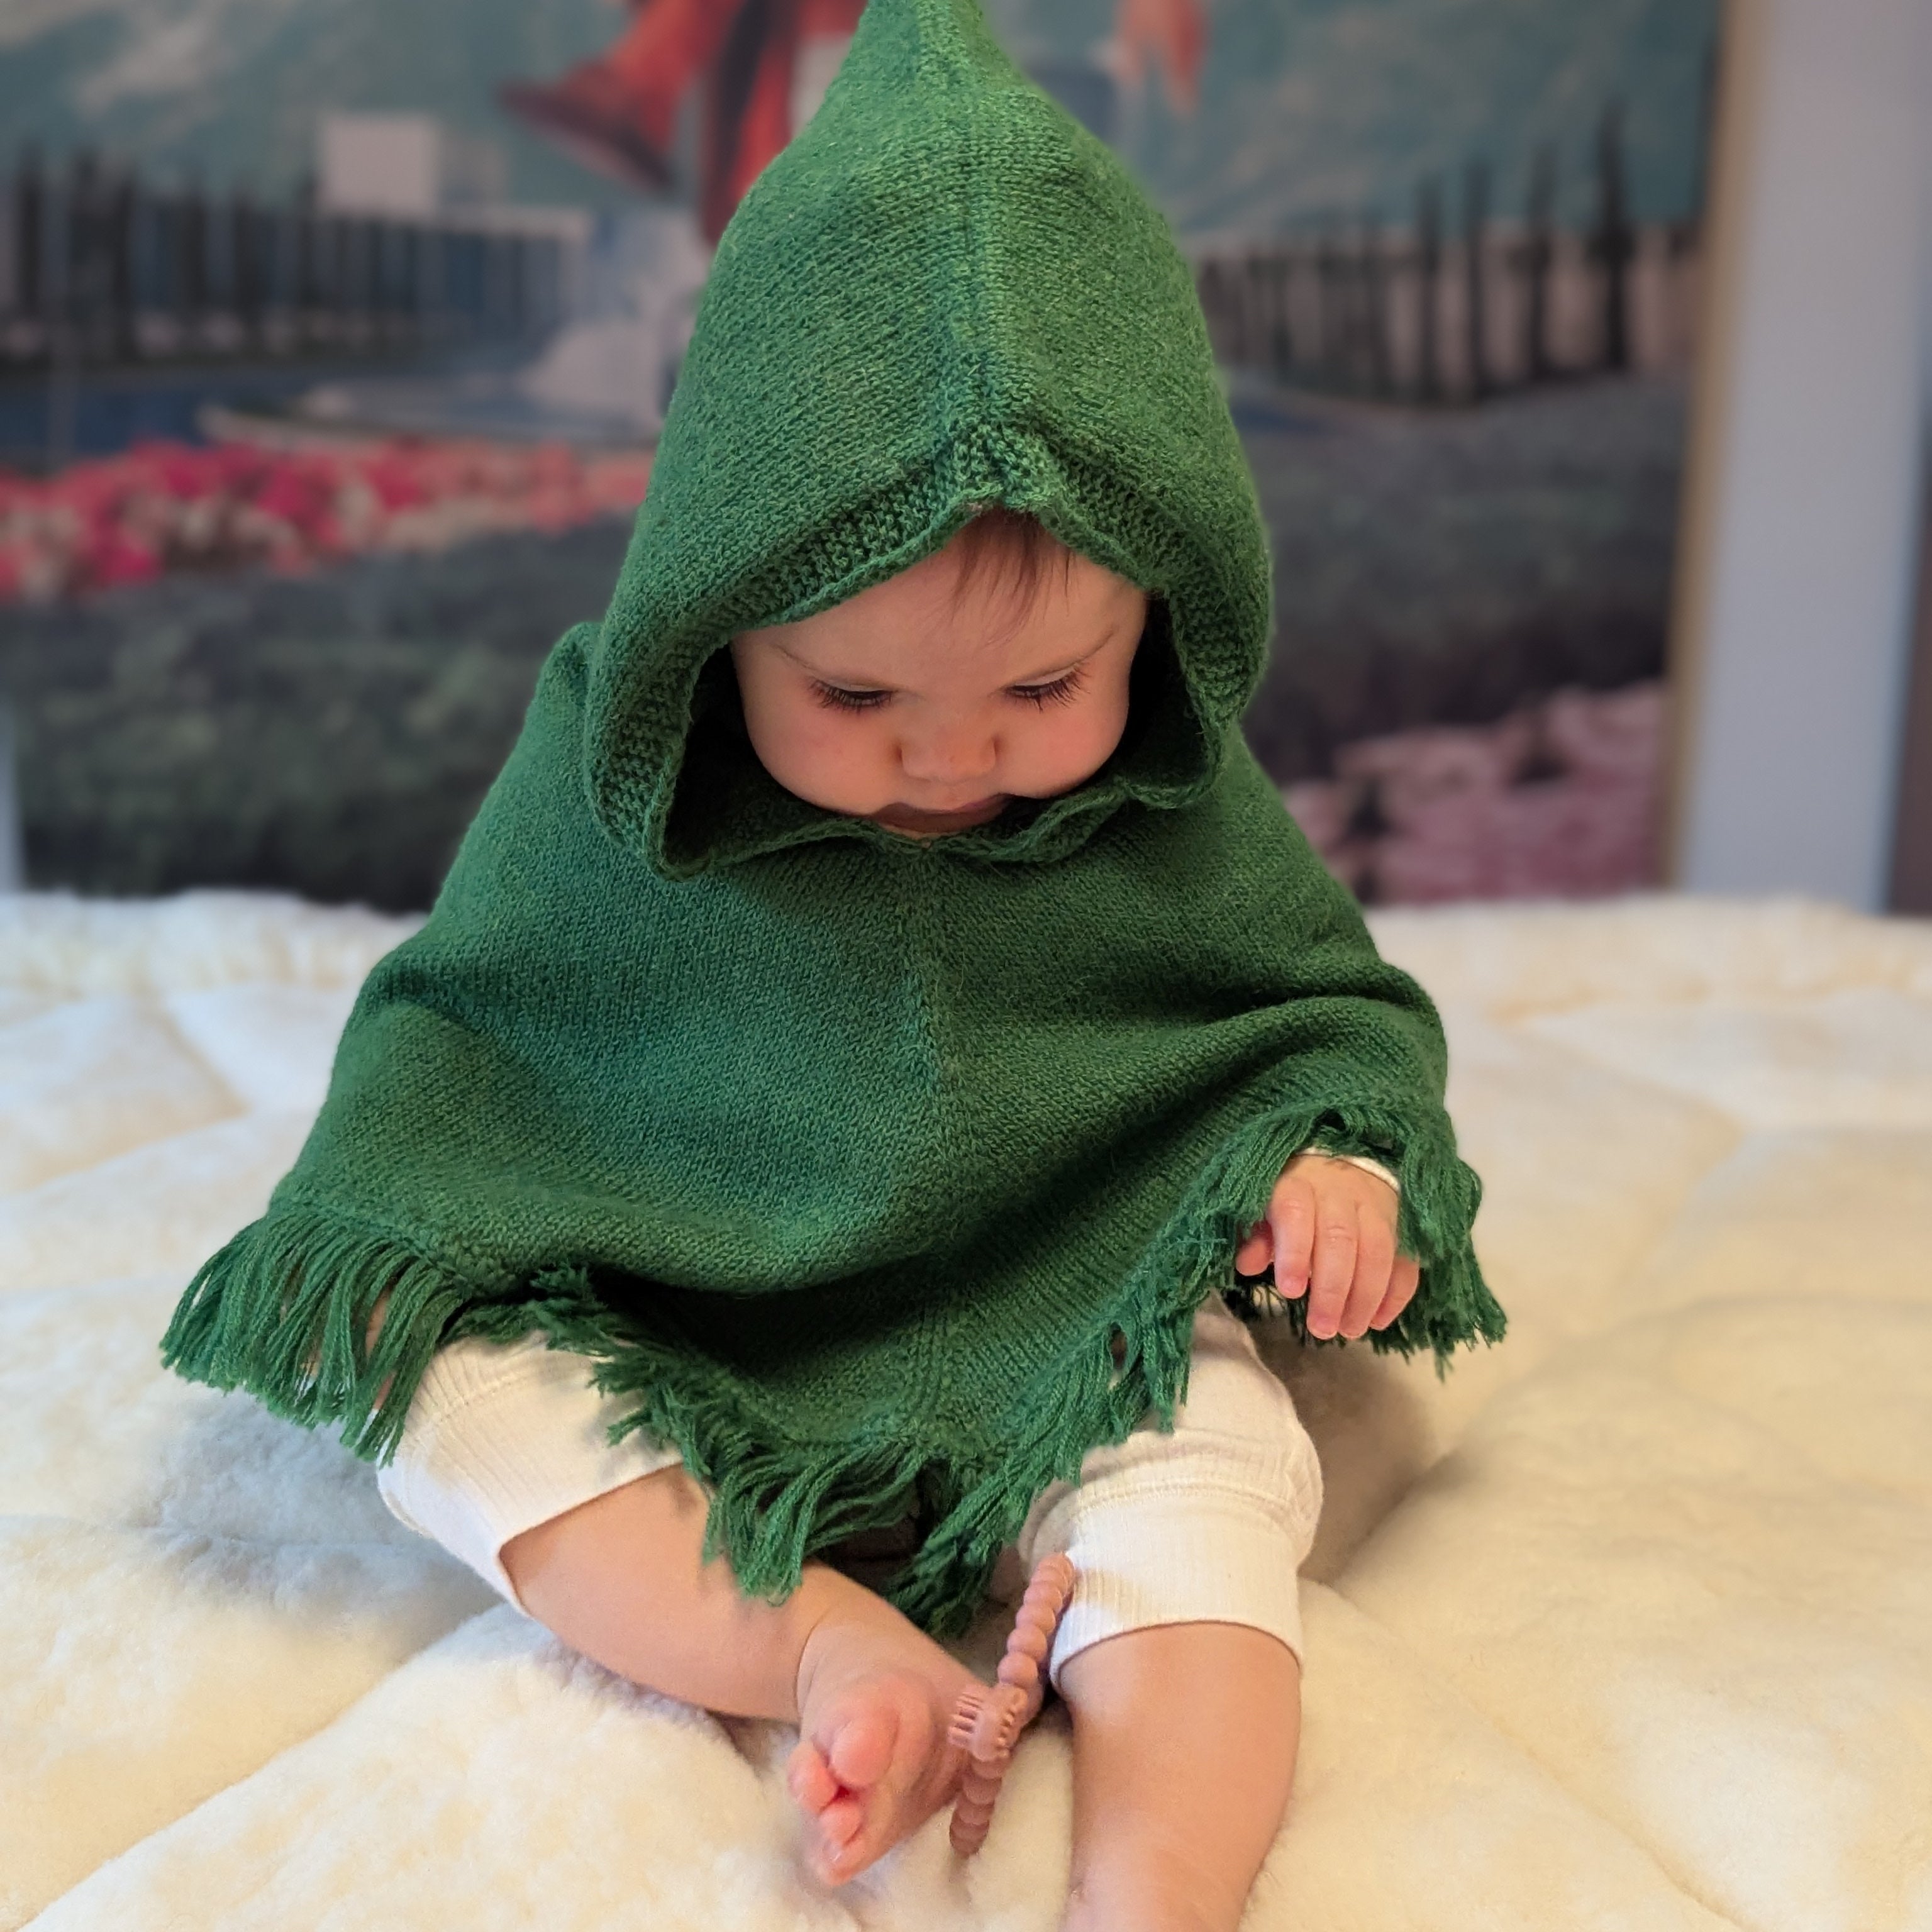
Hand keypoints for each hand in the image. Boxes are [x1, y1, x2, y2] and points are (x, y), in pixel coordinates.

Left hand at [1233, 1151, 1418, 1340]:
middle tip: (1323, 1328)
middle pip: (1340, 1238)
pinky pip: (1405, 1259)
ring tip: (1350, 1330)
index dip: (1294, 1253)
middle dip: (1333, 1288)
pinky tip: (1378, 1321)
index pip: (1296, 1215)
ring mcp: (1375, 1207)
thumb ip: (1257, 1237)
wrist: (1340, 1162)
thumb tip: (1247, 1265)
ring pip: (1377, 1250)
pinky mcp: (1402, 1225)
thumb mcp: (1266, 1208)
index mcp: (1298, 1186)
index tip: (1291, 1291)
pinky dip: (1395, 1294)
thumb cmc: (1295, 1196)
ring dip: (1365, 1296)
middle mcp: (1339, 1193)